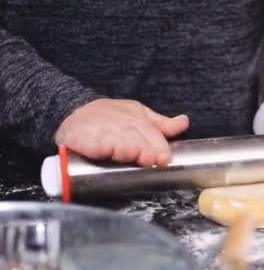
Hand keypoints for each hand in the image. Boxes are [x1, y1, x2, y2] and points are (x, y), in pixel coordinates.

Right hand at [54, 99, 188, 167]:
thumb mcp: (139, 116)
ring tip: (129, 155)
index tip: (164, 159)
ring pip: (115, 141)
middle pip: (135, 138)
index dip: (159, 148)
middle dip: (144, 150)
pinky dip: (97, 147)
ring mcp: (100, 130)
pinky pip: (91, 143)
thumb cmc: (110, 116)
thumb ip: (161, 124)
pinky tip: (103, 151)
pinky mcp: (81, 137)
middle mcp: (120, 123)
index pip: (151, 134)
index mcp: (137, 119)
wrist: (74, 109)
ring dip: (124, 148)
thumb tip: (184, 122)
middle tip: (150, 160)